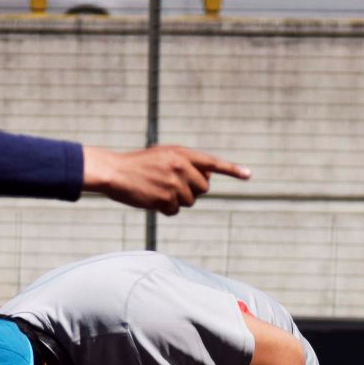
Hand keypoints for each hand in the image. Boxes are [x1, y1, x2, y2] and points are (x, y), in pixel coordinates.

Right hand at [83, 145, 249, 215]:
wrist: (115, 172)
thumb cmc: (139, 164)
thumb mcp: (164, 155)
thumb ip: (186, 163)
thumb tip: (208, 178)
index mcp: (182, 153)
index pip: (213, 162)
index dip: (232, 169)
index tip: (248, 175)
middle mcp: (181, 167)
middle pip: (203, 188)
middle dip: (192, 190)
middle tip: (173, 185)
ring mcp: (174, 184)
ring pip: (190, 201)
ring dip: (178, 200)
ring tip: (159, 190)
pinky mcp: (165, 199)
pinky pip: (175, 211)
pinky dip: (166, 209)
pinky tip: (153, 199)